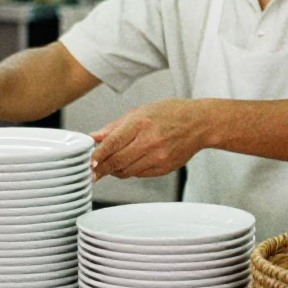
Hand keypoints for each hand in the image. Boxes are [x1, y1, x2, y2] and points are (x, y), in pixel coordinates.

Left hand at [90, 99, 208, 179]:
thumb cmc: (170, 113)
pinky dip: (131, 171)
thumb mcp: (140, 112)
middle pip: (117, 161)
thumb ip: (114, 127)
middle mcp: (149, 141)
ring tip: (112, 164)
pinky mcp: (164, 168)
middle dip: (101, 168)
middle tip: (94, 170)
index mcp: (140, 123)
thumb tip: (94, 137)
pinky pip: (140, 175)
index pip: (111, 144)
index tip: (89, 162)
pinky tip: (131, 163)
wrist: (199, 123)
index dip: (97, 156)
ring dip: (115, 170)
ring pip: (127, 172)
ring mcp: (158, 157)